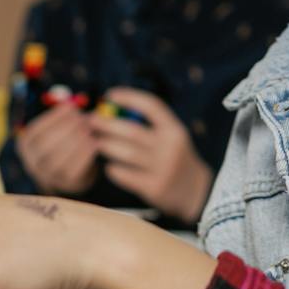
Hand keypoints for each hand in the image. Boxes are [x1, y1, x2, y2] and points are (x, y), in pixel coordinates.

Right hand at [17, 102, 98, 195]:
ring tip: (89, 129)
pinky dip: (84, 154)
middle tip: (83, 119)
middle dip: (66, 128)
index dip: (54, 118)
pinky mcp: (65, 184)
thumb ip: (62, 118)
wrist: (73, 172)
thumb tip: (72, 106)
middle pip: (45, 144)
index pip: (36, 130)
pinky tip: (94, 143)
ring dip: (76, 141)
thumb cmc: (64, 142)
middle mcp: (32, 162)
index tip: (71, 108)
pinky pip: (73, 170)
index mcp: (26, 145)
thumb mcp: (57, 129)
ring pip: (57, 158)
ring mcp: (47, 176)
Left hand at [89, 89, 213, 222]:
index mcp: (174, 130)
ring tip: (96, 141)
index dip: (129, 97)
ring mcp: (162, 168)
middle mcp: (170, 147)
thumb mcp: (172, 137)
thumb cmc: (176, 158)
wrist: (196, 192)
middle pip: (132, 131)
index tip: (110, 95)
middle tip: (92, 120)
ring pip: (126, 153)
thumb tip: (114, 109)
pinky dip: (113, 169)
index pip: (151, 106)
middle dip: (108, 123)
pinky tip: (109, 166)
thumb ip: (150, 125)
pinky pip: (125, 175)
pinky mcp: (153, 187)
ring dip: (106, 145)